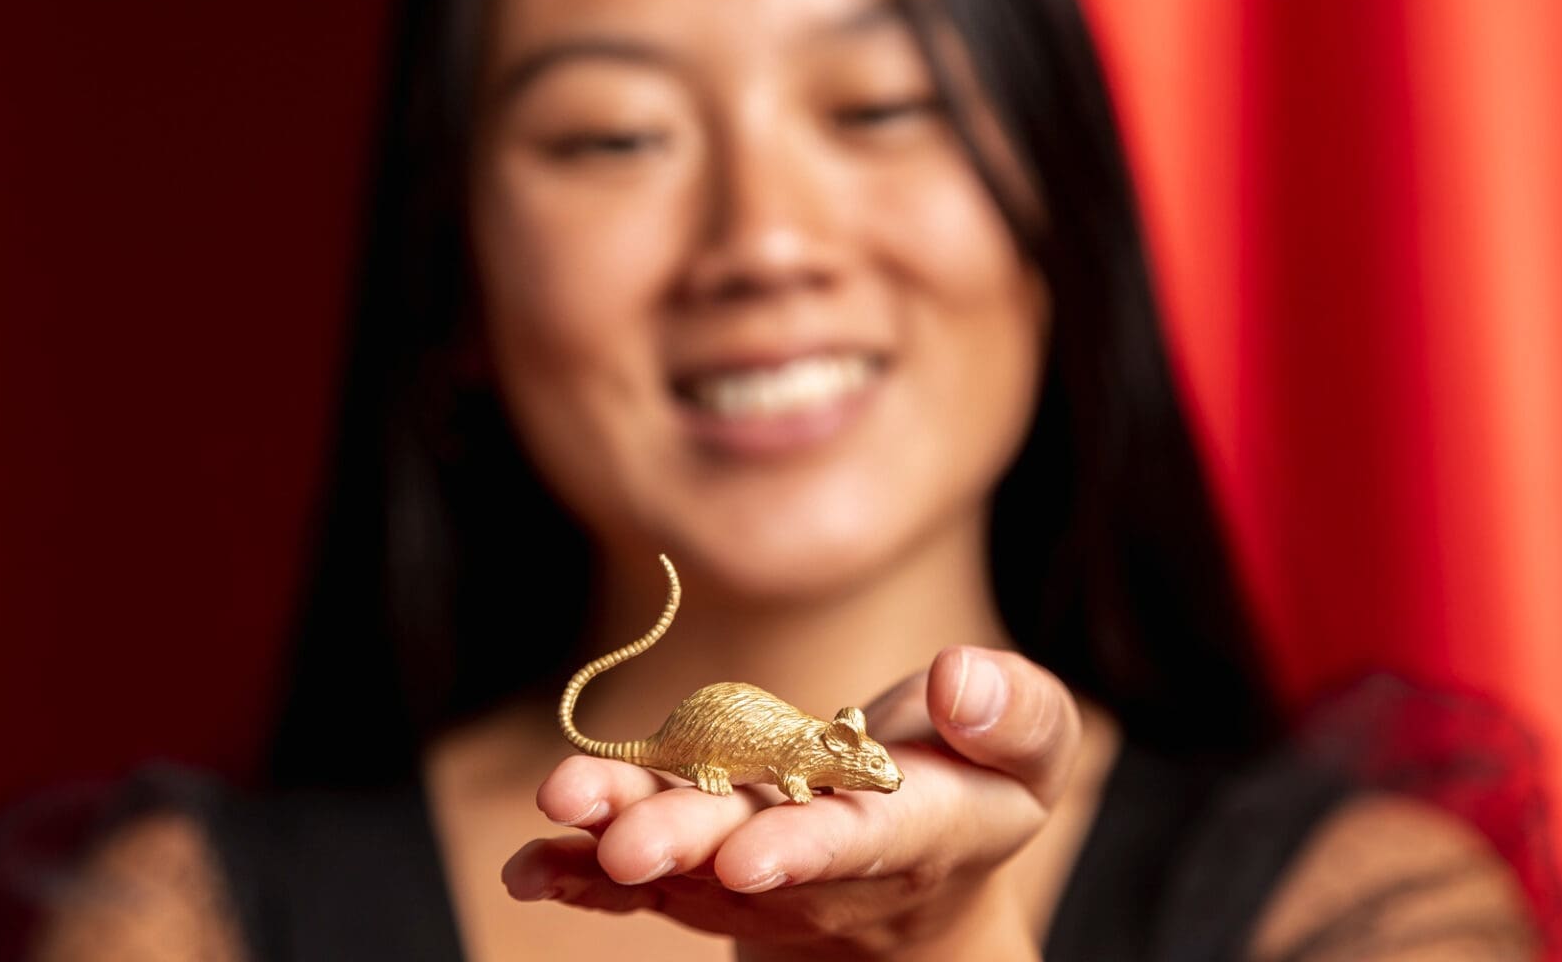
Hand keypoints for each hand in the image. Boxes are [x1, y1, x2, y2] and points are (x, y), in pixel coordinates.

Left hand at [501, 646, 1085, 960]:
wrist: (928, 867)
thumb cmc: (984, 781)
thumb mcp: (1031, 749)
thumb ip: (1014, 716)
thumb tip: (960, 680)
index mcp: (919, 836)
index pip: (864, 843)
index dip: (808, 848)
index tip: (753, 857)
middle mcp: (827, 869)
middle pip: (753, 859)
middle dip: (691, 846)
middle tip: (629, 841)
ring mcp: (757, 870)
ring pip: (686, 863)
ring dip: (618, 843)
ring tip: (563, 809)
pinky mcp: (706, 866)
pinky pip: (640, 881)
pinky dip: (582, 873)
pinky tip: (530, 862)